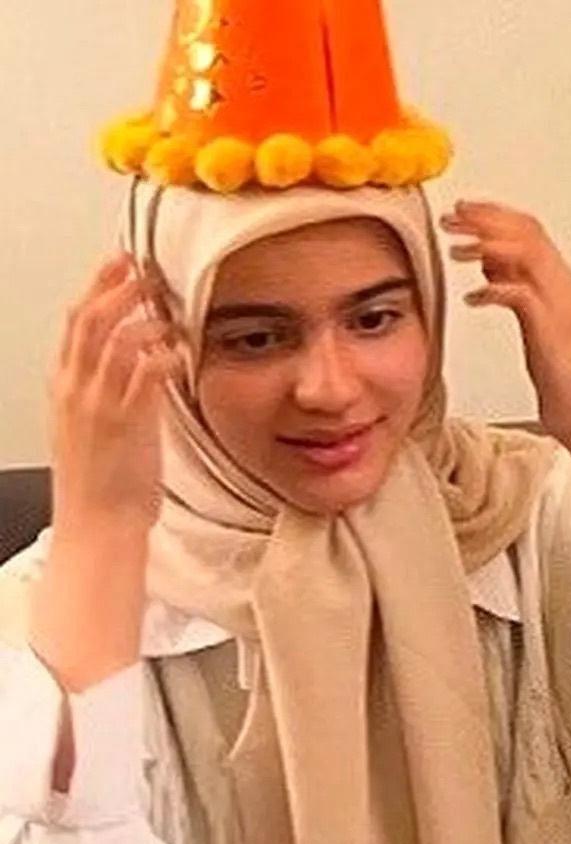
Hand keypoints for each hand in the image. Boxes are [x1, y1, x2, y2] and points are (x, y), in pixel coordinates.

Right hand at [49, 255, 177, 535]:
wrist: (98, 525)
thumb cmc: (103, 485)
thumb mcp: (98, 429)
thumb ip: (115, 394)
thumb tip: (142, 366)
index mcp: (67, 390)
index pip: (74, 326)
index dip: (96, 290)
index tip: (116, 267)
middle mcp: (77, 392)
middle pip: (88, 322)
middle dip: (113, 287)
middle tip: (138, 266)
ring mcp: (99, 405)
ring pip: (112, 341)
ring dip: (140, 316)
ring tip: (164, 303)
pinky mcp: (126, 423)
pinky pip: (143, 376)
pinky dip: (160, 356)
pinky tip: (178, 349)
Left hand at [440, 200, 570, 447]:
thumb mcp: (538, 330)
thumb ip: (519, 295)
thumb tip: (492, 270)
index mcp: (562, 287)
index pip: (530, 231)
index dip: (495, 215)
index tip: (464, 210)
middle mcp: (564, 289)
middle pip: (526, 232)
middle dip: (484, 218)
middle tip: (451, 216)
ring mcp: (561, 307)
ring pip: (524, 253)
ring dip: (484, 244)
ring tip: (454, 248)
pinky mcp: (551, 330)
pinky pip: (520, 293)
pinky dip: (492, 289)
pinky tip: (472, 298)